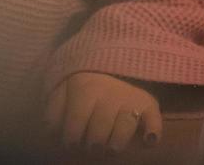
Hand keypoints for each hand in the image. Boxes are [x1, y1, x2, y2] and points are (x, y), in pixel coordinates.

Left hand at [44, 71, 160, 155]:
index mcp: (84, 90)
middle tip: (92, 146)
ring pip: (124, 128)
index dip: (70, 139)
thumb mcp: (64, 87)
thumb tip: (50, 132)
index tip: (71, 143)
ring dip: (116, 143)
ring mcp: (130, 99)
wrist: (116, 55)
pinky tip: (148, 140)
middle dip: (93, 145)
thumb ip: (54, 109)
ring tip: (111, 147)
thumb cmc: (85, 80)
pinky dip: (153, 131)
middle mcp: (108, 95)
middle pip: (98, 132)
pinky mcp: (149, 103)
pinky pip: (154, 119)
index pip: (75, 125)